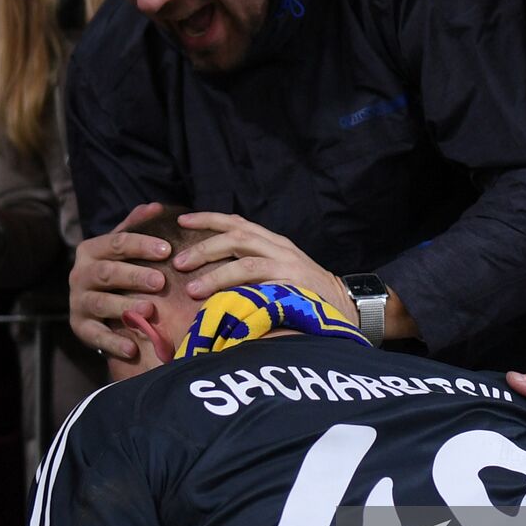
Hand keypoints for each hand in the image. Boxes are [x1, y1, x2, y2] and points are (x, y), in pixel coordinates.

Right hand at [69, 203, 170, 359]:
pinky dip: (113, 342)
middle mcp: (80, 274)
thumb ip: (136, 227)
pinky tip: (133, 348)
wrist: (94, 305)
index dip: (141, 245)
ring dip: (125, 307)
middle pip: (107, 273)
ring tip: (149, 311)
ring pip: (100, 303)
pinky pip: (95, 335)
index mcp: (91, 250)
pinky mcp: (79, 327)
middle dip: (135, 276)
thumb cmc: (117, 270)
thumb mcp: (123, 247)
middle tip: (161, 282)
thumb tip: (155, 207)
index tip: (167, 249)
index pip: (116, 243)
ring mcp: (78, 302)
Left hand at [172, 212, 353, 317]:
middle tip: (178, 262)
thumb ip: (251, 263)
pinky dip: (242, 296)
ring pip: (246, 264)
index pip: (237, 222)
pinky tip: (224, 305)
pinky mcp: (295, 290)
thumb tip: (210, 268)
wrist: (347, 306)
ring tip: (192, 289)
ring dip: (216, 276)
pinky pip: (264, 290)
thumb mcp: (278, 269)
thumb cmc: (305, 291)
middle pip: (236, 238)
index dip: (208, 219)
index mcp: (273, 241)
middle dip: (204, 248)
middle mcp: (280, 249)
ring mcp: (289, 269)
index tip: (182, 221)